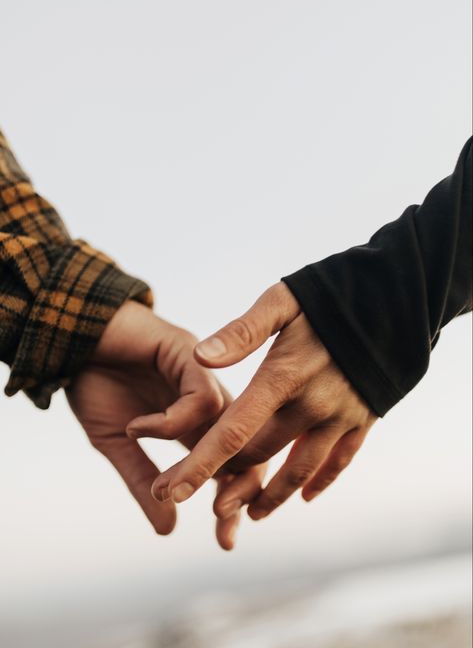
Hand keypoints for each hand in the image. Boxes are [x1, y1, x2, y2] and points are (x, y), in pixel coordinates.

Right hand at [66, 300, 264, 548]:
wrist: (72, 338)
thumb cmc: (95, 383)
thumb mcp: (117, 443)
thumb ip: (143, 480)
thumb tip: (169, 531)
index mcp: (191, 423)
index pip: (227, 465)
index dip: (231, 500)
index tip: (226, 540)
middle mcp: (205, 401)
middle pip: (245, 444)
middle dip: (241, 484)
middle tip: (222, 517)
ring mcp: (202, 376)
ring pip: (231, 423)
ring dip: (203, 463)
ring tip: (169, 488)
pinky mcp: (190, 354)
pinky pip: (201, 397)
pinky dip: (171, 422)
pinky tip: (140, 427)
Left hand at [152, 283, 376, 520]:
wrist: (398, 300)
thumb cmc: (331, 295)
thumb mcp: (283, 301)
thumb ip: (242, 332)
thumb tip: (200, 358)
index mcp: (283, 376)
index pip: (233, 430)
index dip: (200, 463)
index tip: (172, 491)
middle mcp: (312, 405)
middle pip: (260, 455)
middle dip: (224, 481)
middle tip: (196, 499)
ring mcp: (341, 416)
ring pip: (300, 470)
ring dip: (272, 496)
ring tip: (247, 514)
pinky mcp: (364, 419)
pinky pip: (340, 462)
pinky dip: (320, 481)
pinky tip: (305, 495)